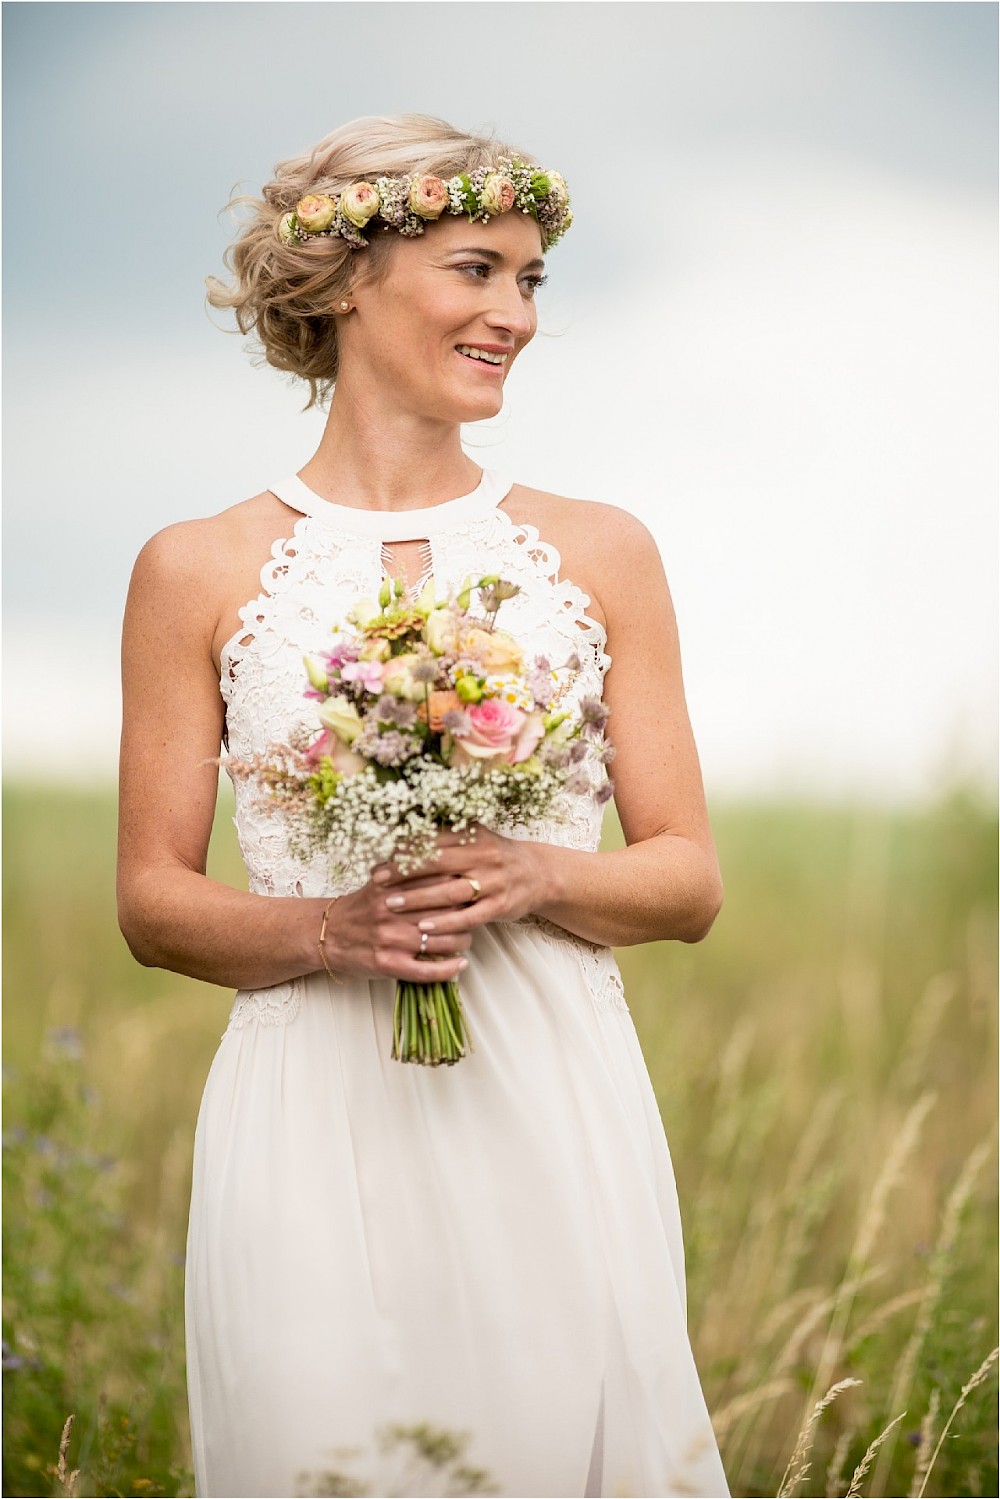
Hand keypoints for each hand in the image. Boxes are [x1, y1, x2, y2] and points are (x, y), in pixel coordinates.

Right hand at [318, 871, 472, 984]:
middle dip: (467, 913)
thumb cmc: (362, 906)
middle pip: (447, 910)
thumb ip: (409, 867)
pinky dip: (449, 969)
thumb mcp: (381, 879)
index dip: (462, 884)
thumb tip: (446, 854)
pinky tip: (460, 964)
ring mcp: (391, 939)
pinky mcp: (388, 964)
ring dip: (463, 941)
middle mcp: (393, 910)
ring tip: (466, 939)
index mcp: (393, 885)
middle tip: (474, 914)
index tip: (471, 888)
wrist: (326, 934)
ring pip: (443, 941)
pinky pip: (427, 971)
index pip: (441, 880)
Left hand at [371, 827, 546, 944]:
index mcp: (473, 836)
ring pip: (450, 891)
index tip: (380, 862)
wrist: (538, 874)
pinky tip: (424, 928)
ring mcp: (493, 882)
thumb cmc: (496, 857)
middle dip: (404, 872)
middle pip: (437, 863)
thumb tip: (403, 839)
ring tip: (392, 904)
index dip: (403, 852)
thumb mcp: (475, 838)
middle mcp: (483, 856)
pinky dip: (445, 922)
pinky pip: (469, 916)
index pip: (432, 841)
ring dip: (419, 898)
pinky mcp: (500, 905)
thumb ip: (445, 838)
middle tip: (378, 882)